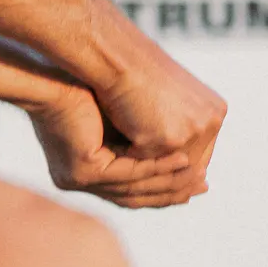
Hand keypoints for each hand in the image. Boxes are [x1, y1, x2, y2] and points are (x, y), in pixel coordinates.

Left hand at [28, 86, 208, 208]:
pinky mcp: (80, 171)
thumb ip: (149, 141)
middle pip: (137, 193)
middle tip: (204, 187)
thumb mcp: (126, 120)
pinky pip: (127, 173)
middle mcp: (78, 180)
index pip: (135, 187)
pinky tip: (181, 159)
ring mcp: (77, 179)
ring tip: (200, 176)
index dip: (168, 186)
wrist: (63, 74)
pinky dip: (155, 167)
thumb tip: (187, 156)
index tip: (201, 182)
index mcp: (86, 170)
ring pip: (134, 186)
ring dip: (169, 180)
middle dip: (173, 190)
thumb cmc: (93, 88)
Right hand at [95, 47, 226, 177]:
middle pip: (193, 164)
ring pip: (170, 166)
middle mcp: (210, 121)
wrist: (117, 57)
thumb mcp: (165, 97)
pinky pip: (147, 162)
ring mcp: (192, 131)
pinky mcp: (168, 140)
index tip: (161, 169)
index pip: (203, 150)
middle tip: (145, 181)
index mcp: (214, 110)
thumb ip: (177, 120)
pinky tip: (116, 148)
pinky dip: (130, 157)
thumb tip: (170, 147)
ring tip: (125, 166)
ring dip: (148, 165)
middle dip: (168, 172)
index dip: (181, 162)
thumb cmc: (133, 71)